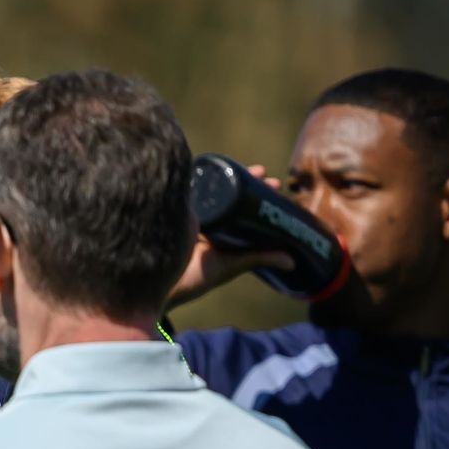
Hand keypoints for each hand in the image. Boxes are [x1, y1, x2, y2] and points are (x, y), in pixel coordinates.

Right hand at [164, 165, 281, 308]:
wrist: (155, 283)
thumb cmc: (193, 279)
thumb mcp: (230, 266)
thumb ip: (257, 259)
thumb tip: (292, 261)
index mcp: (220, 234)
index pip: (242, 209)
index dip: (258, 196)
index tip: (274, 185)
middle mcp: (206, 222)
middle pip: (228, 195)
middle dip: (247, 181)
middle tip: (264, 173)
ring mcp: (189, 215)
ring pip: (212, 189)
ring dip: (230, 175)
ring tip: (253, 169)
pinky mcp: (172, 209)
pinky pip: (186, 189)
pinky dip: (199, 176)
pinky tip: (214, 165)